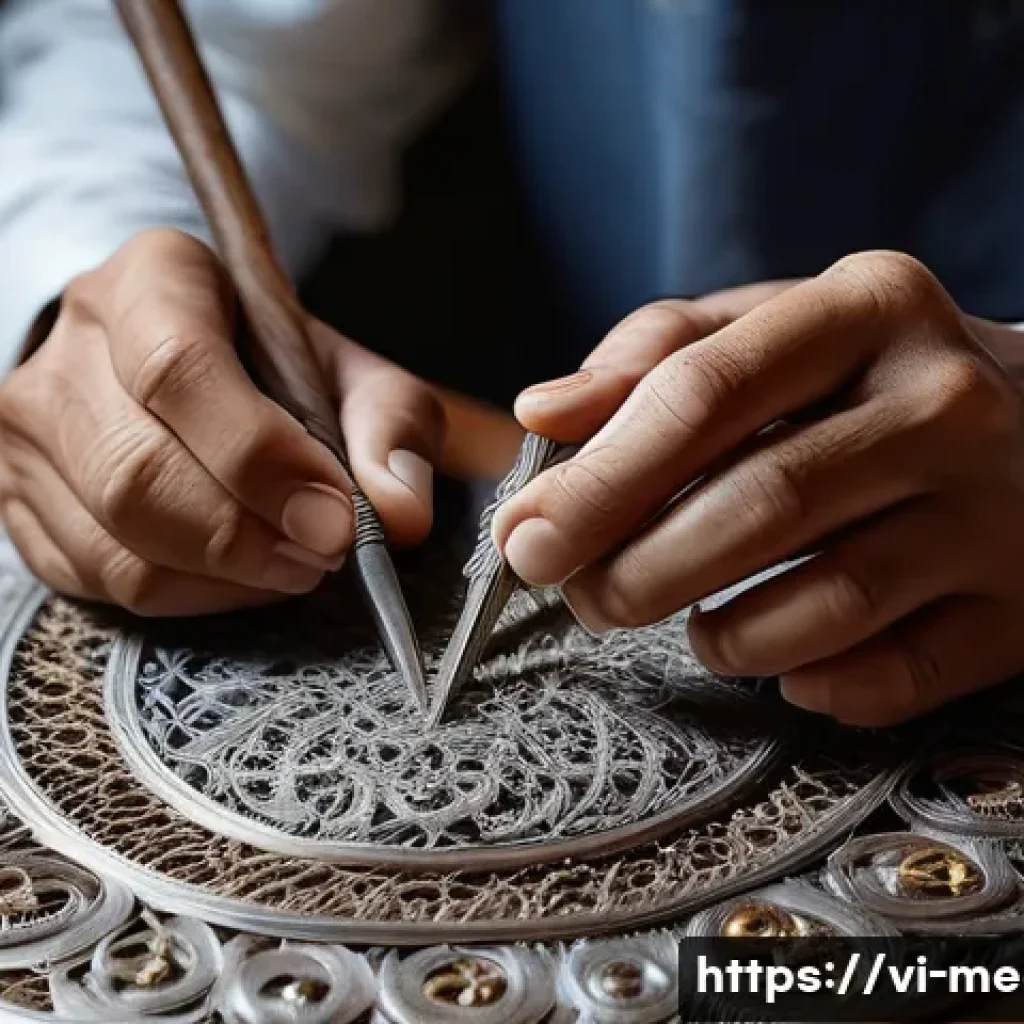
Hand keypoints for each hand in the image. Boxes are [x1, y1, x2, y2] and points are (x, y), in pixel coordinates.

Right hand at [0, 229, 443, 614]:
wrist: (191, 370)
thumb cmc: (277, 369)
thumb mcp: (351, 372)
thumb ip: (390, 426)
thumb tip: (399, 514)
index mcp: (154, 279)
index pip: (179, 368)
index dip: (259, 457)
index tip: (334, 516)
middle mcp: (70, 344)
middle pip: (139, 471)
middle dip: (247, 536)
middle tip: (324, 552)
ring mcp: (30, 428)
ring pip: (116, 539)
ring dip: (226, 574)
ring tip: (294, 563)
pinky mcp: (21, 501)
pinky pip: (101, 579)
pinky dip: (190, 596)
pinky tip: (242, 575)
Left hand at [493, 252, 1023, 725]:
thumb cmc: (870, 378)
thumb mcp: (774, 330)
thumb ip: (657, 357)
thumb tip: (543, 413)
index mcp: (867, 308)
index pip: (705, 393)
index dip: (599, 480)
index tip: (525, 537)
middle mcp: (945, 401)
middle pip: (757, 504)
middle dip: (635, 571)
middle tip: (583, 597)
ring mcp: (999, 511)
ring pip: (824, 603)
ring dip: (718, 635)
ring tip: (686, 622)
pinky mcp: (1020, 608)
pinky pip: (890, 677)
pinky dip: (810, 682)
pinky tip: (780, 659)